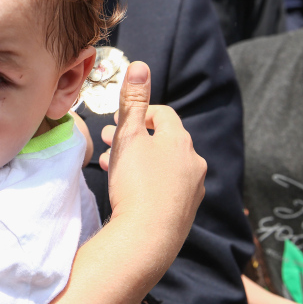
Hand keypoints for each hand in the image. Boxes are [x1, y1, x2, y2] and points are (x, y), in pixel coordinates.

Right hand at [98, 61, 205, 241]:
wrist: (147, 237)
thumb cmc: (135, 182)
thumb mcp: (128, 136)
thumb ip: (133, 101)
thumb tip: (140, 65)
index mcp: (180, 140)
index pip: (164, 114)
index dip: (141, 112)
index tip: (119, 119)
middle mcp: (193, 161)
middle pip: (163, 140)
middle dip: (136, 137)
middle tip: (109, 140)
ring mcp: (193, 188)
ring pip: (163, 164)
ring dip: (139, 160)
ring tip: (113, 165)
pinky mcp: (186, 210)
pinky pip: (166, 187)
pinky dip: (148, 181)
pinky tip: (130, 190)